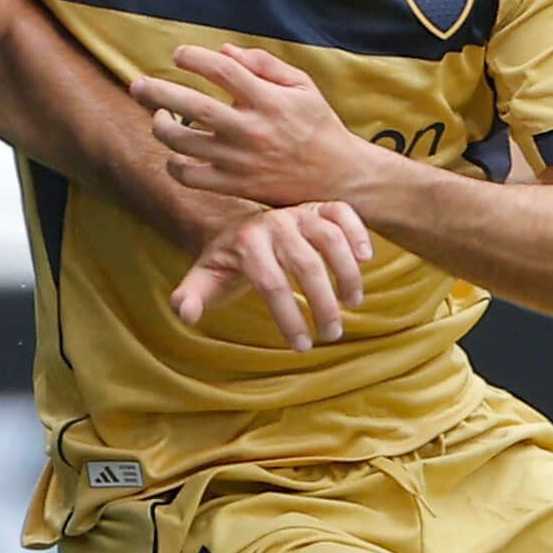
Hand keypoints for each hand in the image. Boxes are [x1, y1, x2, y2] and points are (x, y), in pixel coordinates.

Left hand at [126, 44, 370, 209]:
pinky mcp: (235, 186)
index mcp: (269, 100)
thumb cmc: (317, 126)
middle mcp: (251, 130)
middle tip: (137, 84)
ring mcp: (240, 161)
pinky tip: (175, 155)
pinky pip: (191, 178)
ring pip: (184, 144)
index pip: (223, 71)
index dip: (195, 58)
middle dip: (157, 92)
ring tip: (157, 116)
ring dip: (161, 127)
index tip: (179, 54)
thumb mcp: (302, 86)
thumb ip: (264, 65)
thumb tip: (224, 52)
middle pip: (192, 106)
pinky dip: (174, 166)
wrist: (338, 178)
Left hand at [172, 200, 373, 347]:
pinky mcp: (318, 206)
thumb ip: (191, 298)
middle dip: (322, 304)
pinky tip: (366, 260)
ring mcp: (298, 211)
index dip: (288, 317)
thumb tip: (185, 313)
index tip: (301, 346)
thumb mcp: (204, 280)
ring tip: (352, 304)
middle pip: (305, 264)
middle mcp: (274, 222)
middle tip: (332, 334)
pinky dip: (358, 233)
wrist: (239, 227)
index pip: (271, 283)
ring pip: (329, 237)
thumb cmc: (226, 263)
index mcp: (245, 242)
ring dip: (346, 273)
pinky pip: (343, 212)